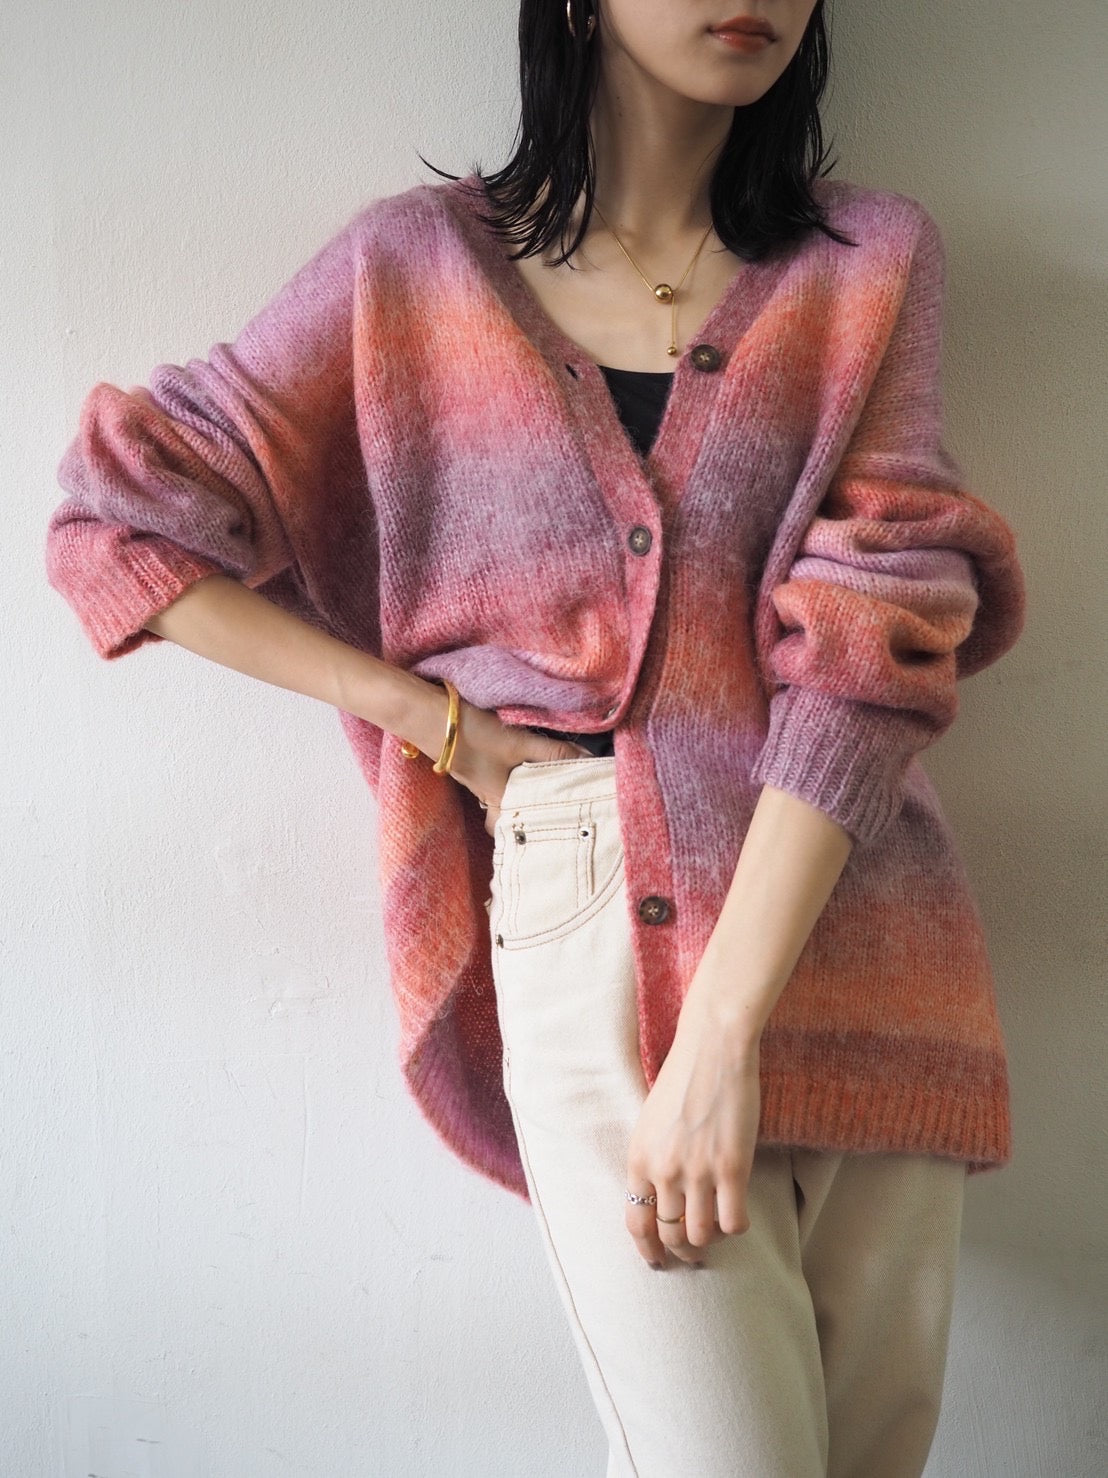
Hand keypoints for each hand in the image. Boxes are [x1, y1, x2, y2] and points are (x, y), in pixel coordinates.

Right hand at [408, 683, 591, 838]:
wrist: (433, 718)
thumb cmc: (477, 737)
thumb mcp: (520, 744)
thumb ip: (554, 752)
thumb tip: (589, 761)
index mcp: (501, 800)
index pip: (519, 827)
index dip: (538, 827)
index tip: (563, 822)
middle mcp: (488, 797)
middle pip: (510, 815)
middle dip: (529, 813)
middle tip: (555, 806)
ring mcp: (479, 782)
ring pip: (506, 796)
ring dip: (524, 793)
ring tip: (548, 785)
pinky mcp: (475, 766)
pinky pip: (499, 780)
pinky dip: (514, 777)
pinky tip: (525, 765)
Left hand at [624, 994, 760, 1269]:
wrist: (713, 1049)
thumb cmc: (683, 1078)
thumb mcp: (651, 1121)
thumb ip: (652, 1159)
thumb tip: (661, 1198)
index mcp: (638, 1158)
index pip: (635, 1223)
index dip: (648, 1249)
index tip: (659, 1261)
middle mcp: (663, 1170)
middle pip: (670, 1234)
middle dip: (683, 1251)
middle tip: (696, 1253)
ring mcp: (698, 1171)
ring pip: (701, 1235)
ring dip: (710, 1241)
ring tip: (717, 1233)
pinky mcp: (732, 1167)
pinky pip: (733, 1221)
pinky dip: (736, 1228)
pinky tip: (738, 1217)